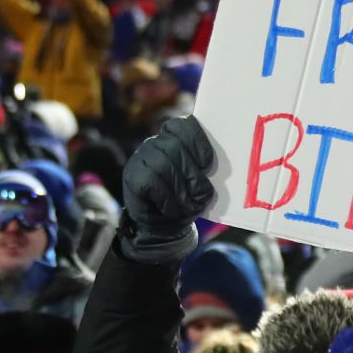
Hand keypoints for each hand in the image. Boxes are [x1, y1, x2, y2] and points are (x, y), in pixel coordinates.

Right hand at [120, 115, 216, 263]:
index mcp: (174, 138)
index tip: (207, 164)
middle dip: (192, 173)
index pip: (184, 126)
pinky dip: (166, 198)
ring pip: (162, 165)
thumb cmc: (185, 200)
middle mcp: (155, 143)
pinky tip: (172, 209)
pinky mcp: (132, 176)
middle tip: (201, 193)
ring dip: (180, 190)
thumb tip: (220, 167)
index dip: (198, 142)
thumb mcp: (199, 181)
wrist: (162, 227)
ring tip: (188, 205)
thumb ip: (205, 168)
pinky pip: (151, 181)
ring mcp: (141, 158)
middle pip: (174, 146)